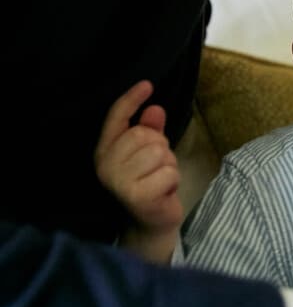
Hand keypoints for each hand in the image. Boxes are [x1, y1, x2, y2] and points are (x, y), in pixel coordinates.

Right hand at [94, 80, 181, 260]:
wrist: (152, 223)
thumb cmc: (151, 184)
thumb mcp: (151, 154)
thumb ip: (151, 131)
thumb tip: (155, 108)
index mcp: (105, 150)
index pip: (115, 117)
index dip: (131, 99)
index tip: (147, 84)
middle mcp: (105, 163)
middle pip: (145, 135)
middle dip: (161, 148)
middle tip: (157, 168)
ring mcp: (118, 180)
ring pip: (160, 153)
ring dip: (169, 166)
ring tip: (159, 180)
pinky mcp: (136, 195)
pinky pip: (169, 172)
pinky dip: (173, 181)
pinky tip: (163, 192)